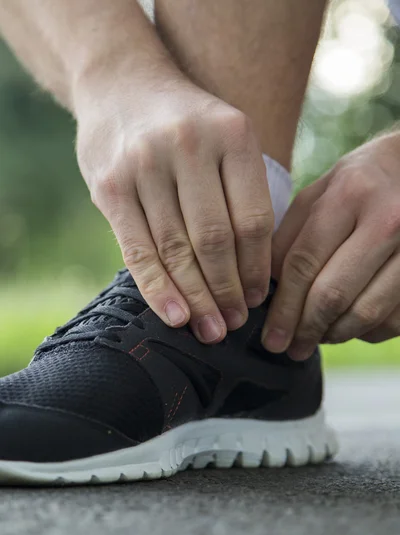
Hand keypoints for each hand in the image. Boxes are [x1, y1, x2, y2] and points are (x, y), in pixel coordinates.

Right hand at [75, 66, 272, 343]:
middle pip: (216, 239)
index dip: (258, 268)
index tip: (258, 298)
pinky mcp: (110, 186)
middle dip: (227, 291)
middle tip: (234, 324)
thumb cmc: (186, 126)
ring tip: (210, 330)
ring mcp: (144, 164)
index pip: (253, 219)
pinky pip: (138, 250)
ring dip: (197, 298)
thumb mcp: (226, 138)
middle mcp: (189, 145)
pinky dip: (158, 289)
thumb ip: (241, 191)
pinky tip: (176, 317)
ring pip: (176, 249)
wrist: (122, 85)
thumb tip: (254, 272)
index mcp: (232, 134)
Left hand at [263, 133, 399, 357]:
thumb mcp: (319, 194)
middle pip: (333, 294)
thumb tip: (269, 290)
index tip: (271, 335)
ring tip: (316, 338)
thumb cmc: (359, 184)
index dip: (283, 307)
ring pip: (366, 313)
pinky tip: (349, 326)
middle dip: (305, 330)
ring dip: (334, 335)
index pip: (304, 263)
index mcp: (349, 196)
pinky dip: (367, 332)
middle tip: (290, 349)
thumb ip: (290, 238)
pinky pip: (393, 320)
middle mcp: (386, 220)